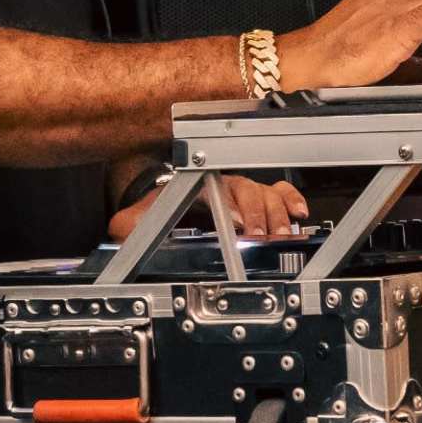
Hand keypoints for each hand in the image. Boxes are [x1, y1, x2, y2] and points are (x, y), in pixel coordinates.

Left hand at [107, 173, 307, 242]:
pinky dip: (292, 199)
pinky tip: (299, 214)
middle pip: (250, 192)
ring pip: (267, 193)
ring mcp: (241, 190)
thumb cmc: (155, 209)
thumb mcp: (134, 220)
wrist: (164, 201)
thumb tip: (122, 229)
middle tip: (264, 238)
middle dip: (259, 217)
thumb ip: (129, 225)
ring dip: (278, 213)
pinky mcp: (255, 199)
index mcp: (197, 186)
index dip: (233, 209)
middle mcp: (223, 185)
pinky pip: (280, 192)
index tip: (240, 226)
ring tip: (284, 235)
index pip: (220, 191)